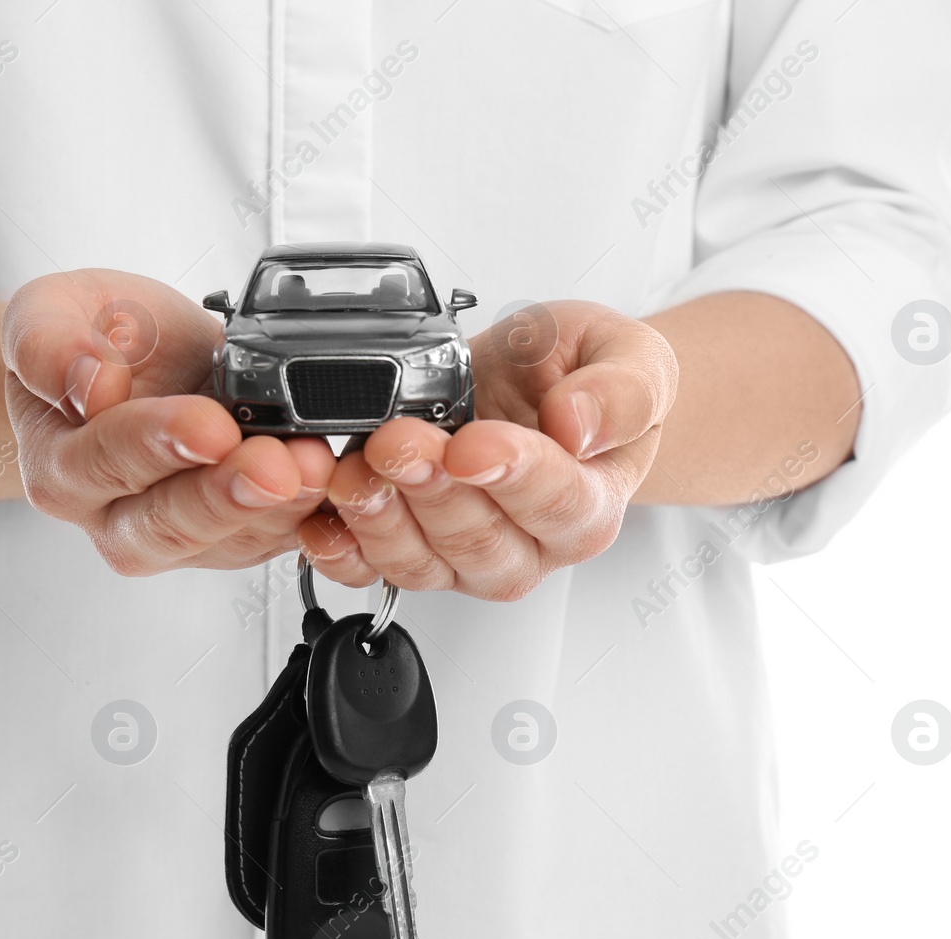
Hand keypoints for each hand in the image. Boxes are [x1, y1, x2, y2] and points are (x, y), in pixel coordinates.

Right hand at [2, 269, 333, 573]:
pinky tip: (329, 481)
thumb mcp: (48, 311)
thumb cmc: (92, 339)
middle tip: (276, 464)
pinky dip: (307, 514)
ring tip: (314, 463)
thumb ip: (48, 343)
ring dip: (278, 507)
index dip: (159, 444)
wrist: (129, 360)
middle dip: (228, 495)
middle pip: (166, 526)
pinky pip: (271, 541)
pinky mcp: (231, 537)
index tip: (209, 424)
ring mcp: (175, 535)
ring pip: (227, 541)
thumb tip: (88, 379)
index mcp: (60, 464)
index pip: (103, 462)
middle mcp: (112, 516)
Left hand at [298, 301, 677, 600]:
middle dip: (431, 490)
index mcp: (591, 502)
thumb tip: (581, 423)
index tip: (471, 444)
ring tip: (355, 467)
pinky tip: (322, 515)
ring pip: (423, 563)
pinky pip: (371, 572)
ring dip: (380, 519)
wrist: (537, 383)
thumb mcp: (629, 354)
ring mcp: (465, 556)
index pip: (558, 503)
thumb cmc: (579, 375)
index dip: (511, 474)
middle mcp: (530, 544)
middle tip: (399, 439)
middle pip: (481, 542)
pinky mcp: (413, 552)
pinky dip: (339, 549)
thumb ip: (623, 390)